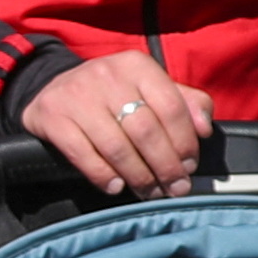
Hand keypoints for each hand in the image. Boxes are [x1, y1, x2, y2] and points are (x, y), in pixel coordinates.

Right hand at [21, 49, 216, 193]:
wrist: (54, 88)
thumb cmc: (113, 94)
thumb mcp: (149, 88)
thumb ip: (185, 103)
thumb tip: (204, 128)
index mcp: (136, 65)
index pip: (171, 106)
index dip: (185, 142)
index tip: (190, 165)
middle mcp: (106, 75)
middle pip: (146, 131)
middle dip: (165, 166)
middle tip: (174, 188)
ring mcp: (76, 95)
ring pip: (116, 147)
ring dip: (138, 177)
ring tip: (149, 191)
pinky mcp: (52, 116)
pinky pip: (83, 155)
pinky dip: (103, 176)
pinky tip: (116, 186)